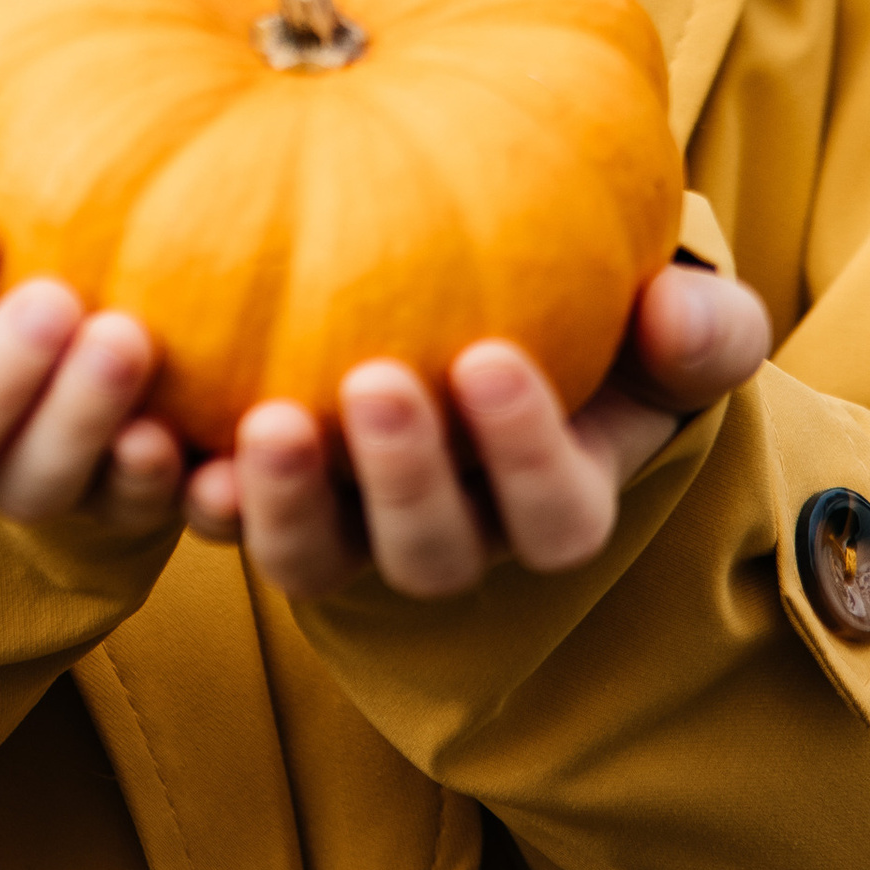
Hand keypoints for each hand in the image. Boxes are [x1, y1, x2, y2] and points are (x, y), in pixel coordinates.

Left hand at [183, 262, 771, 601]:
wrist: (493, 313)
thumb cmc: (599, 318)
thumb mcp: (668, 320)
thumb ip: (699, 328)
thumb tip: (681, 308)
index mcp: (553, 498)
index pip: (552, 514)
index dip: (523, 454)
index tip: (491, 357)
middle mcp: (452, 533)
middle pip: (431, 553)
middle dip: (405, 478)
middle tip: (376, 379)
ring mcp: (353, 523)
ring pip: (319, 561)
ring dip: (291, 503)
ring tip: (266, 422)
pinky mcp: (270, 493)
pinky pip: (232, 522)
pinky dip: (198, 495)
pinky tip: (169, 439)